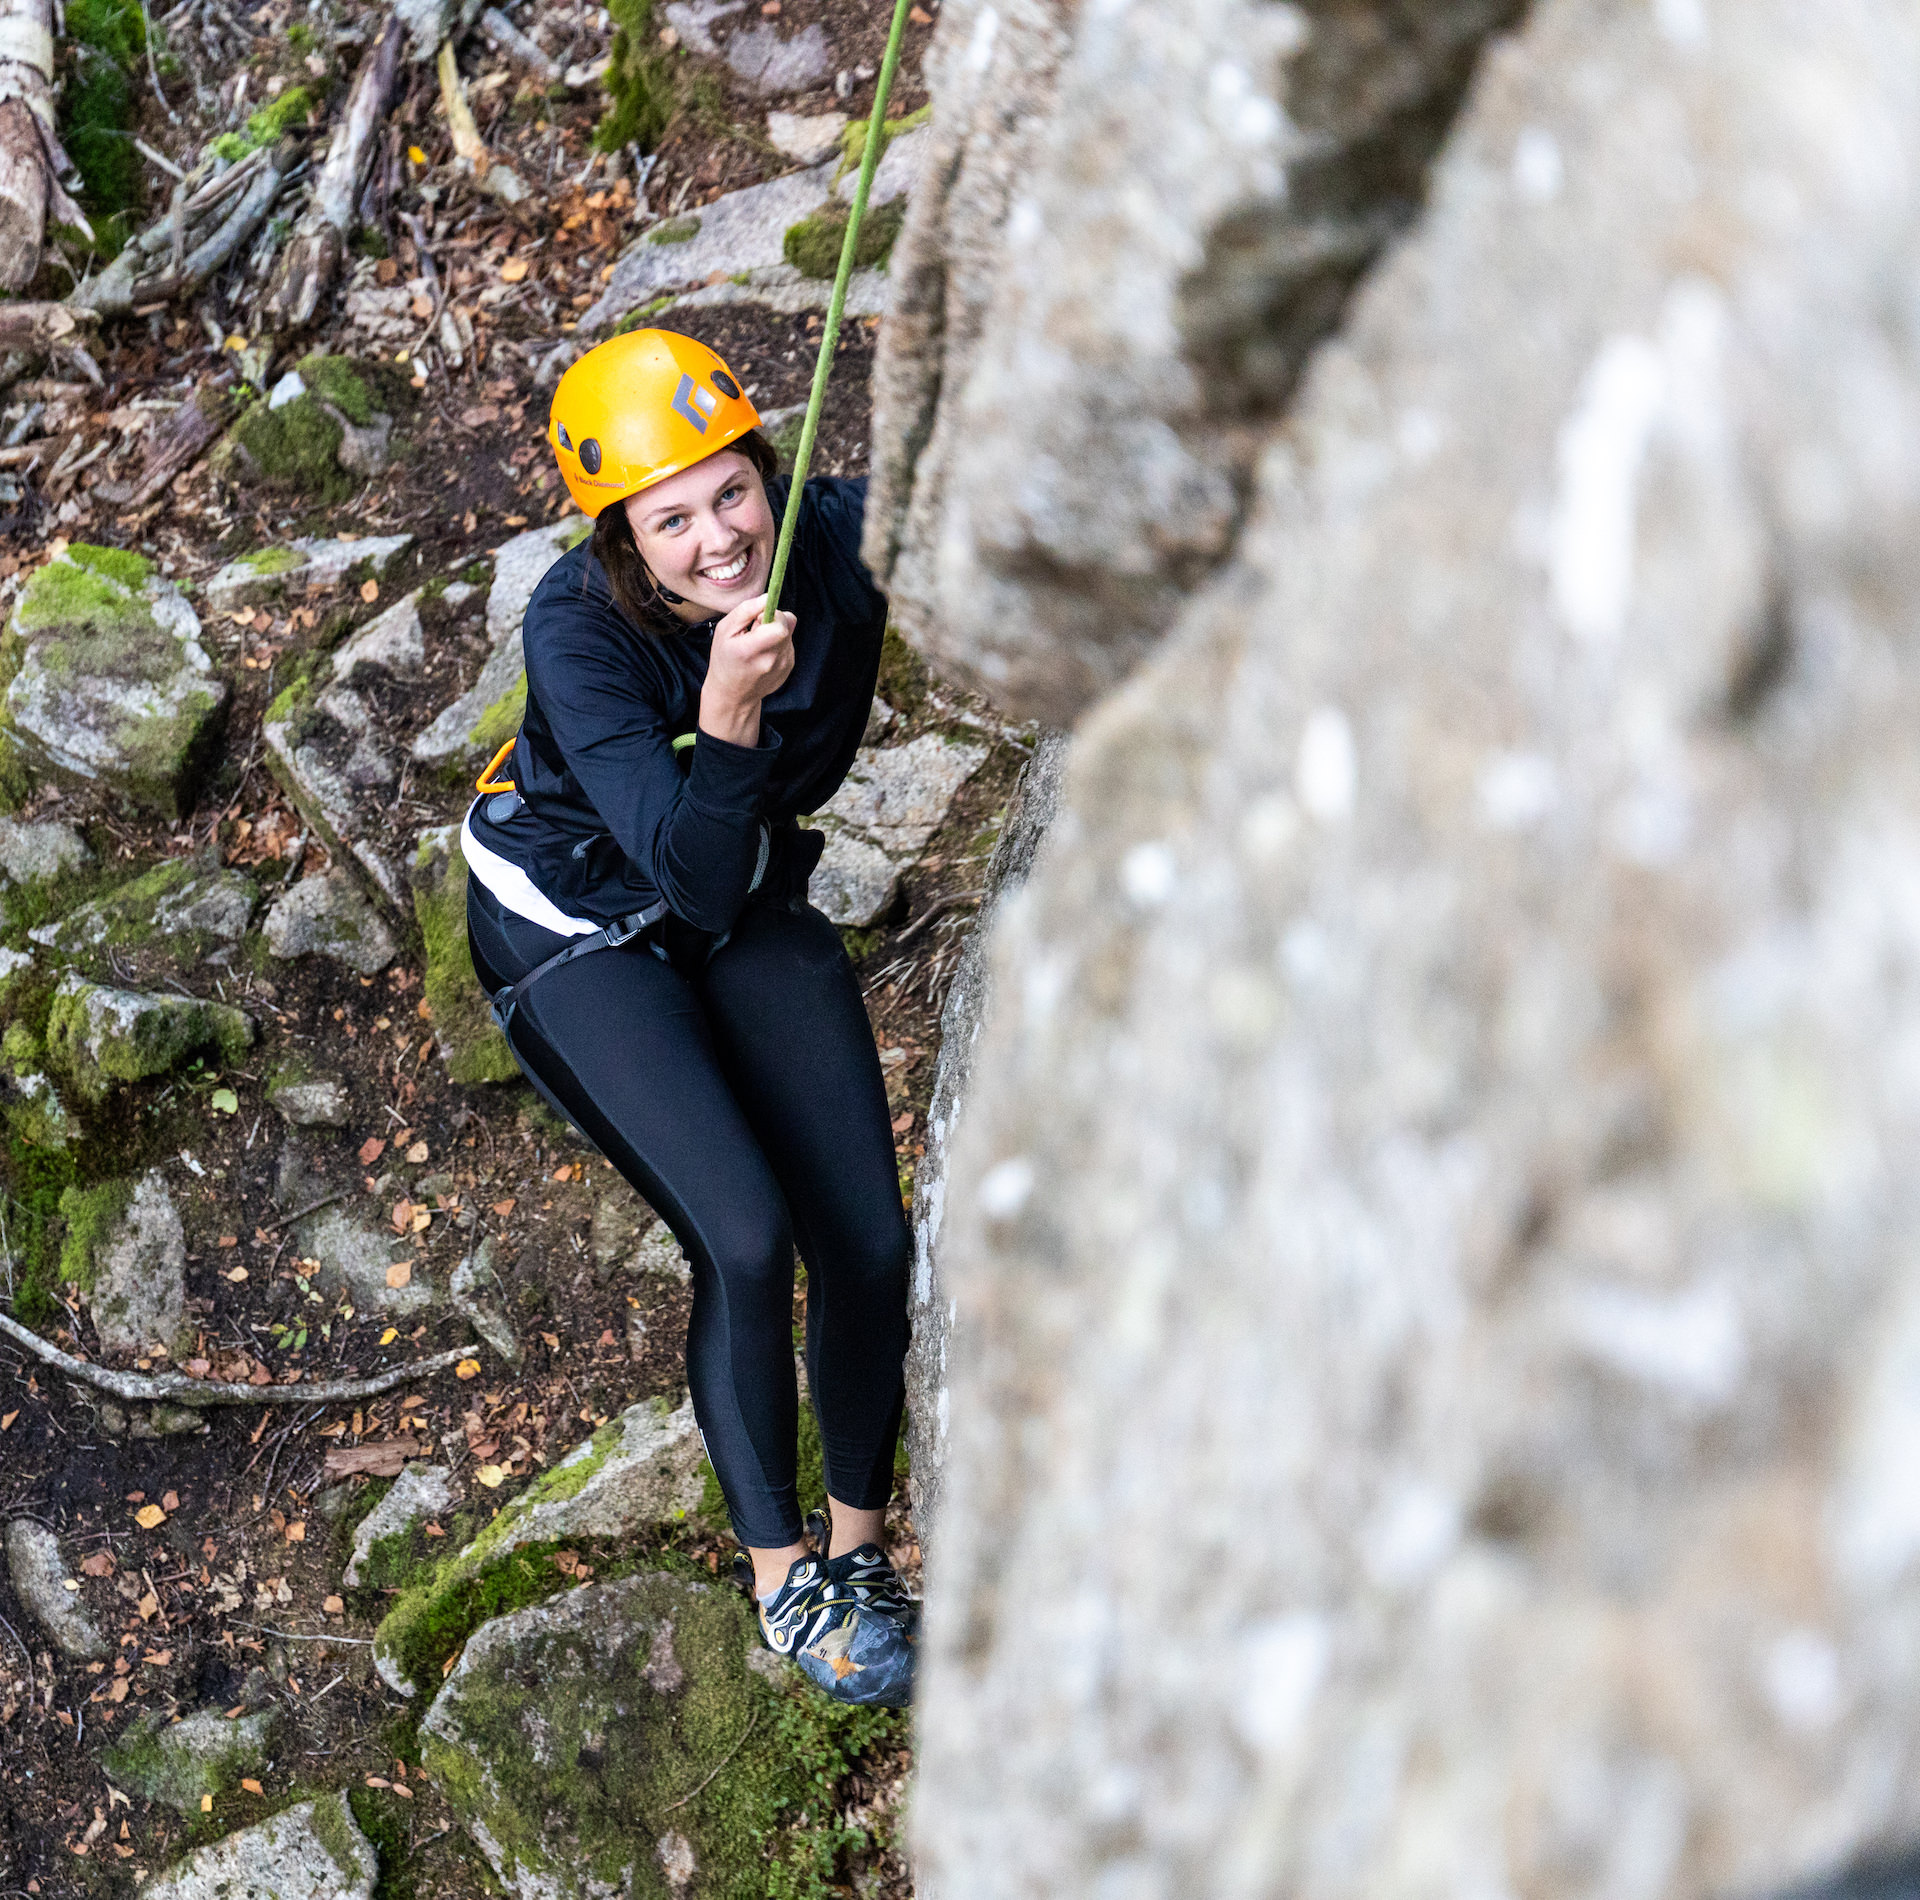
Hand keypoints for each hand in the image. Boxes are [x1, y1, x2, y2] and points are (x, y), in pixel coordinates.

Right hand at [699, 595, 794, 746]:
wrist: (733, 693)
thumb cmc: (725, 658)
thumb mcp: (724, 630)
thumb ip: (746, 610)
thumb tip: (768, 598)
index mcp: (750, 650)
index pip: (780, 627)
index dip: (773, 615)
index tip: (759, 618)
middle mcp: (770, 661)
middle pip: (787, 627)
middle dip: (773, 621)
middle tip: (756, 631)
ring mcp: (783, 666)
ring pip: (789, 634)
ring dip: (775, 632)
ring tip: (758, 644)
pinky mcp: (789, 667)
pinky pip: (788, 644)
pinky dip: (778, 643)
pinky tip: (764, 653)